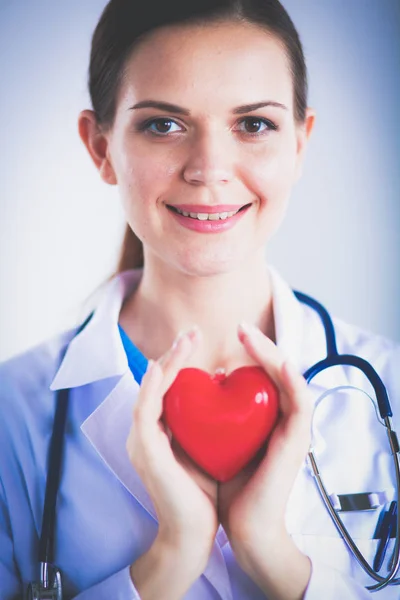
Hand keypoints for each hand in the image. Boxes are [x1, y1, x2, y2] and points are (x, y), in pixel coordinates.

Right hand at [126, 327, 217, 564]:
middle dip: (173, 354)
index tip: (197, 340)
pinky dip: (153, 388)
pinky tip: (164, 367)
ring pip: (148, 391)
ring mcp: (142, 442)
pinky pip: (144, 412)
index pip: (166, 387)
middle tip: (192, 332)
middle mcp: (146, 432)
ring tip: (185, 341)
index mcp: (160, 430)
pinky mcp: (146, 452)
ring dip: (166, 363)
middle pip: (155, 383)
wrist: (193, 535)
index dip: (179, 360)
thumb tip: (224, 383)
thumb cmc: (202, 492)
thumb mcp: (207, 446)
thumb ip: (208, 419)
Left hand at [218, 322, 312, 586]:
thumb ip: (208, 413)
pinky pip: (302, 403)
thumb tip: (198, 383)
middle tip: (239, 328)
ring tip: (251, 335)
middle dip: (259, 345)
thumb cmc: (226, 484)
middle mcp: (279, 417)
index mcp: (261, 416)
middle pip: (275, 369)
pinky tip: (278, 364)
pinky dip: (292, 380)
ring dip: (272, 353)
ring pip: (290, 378)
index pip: (257, 373)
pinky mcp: (298, 441)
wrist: (243, 526)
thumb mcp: (211, 439)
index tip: (223, 339)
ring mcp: (292, 428)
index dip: (244, 351)